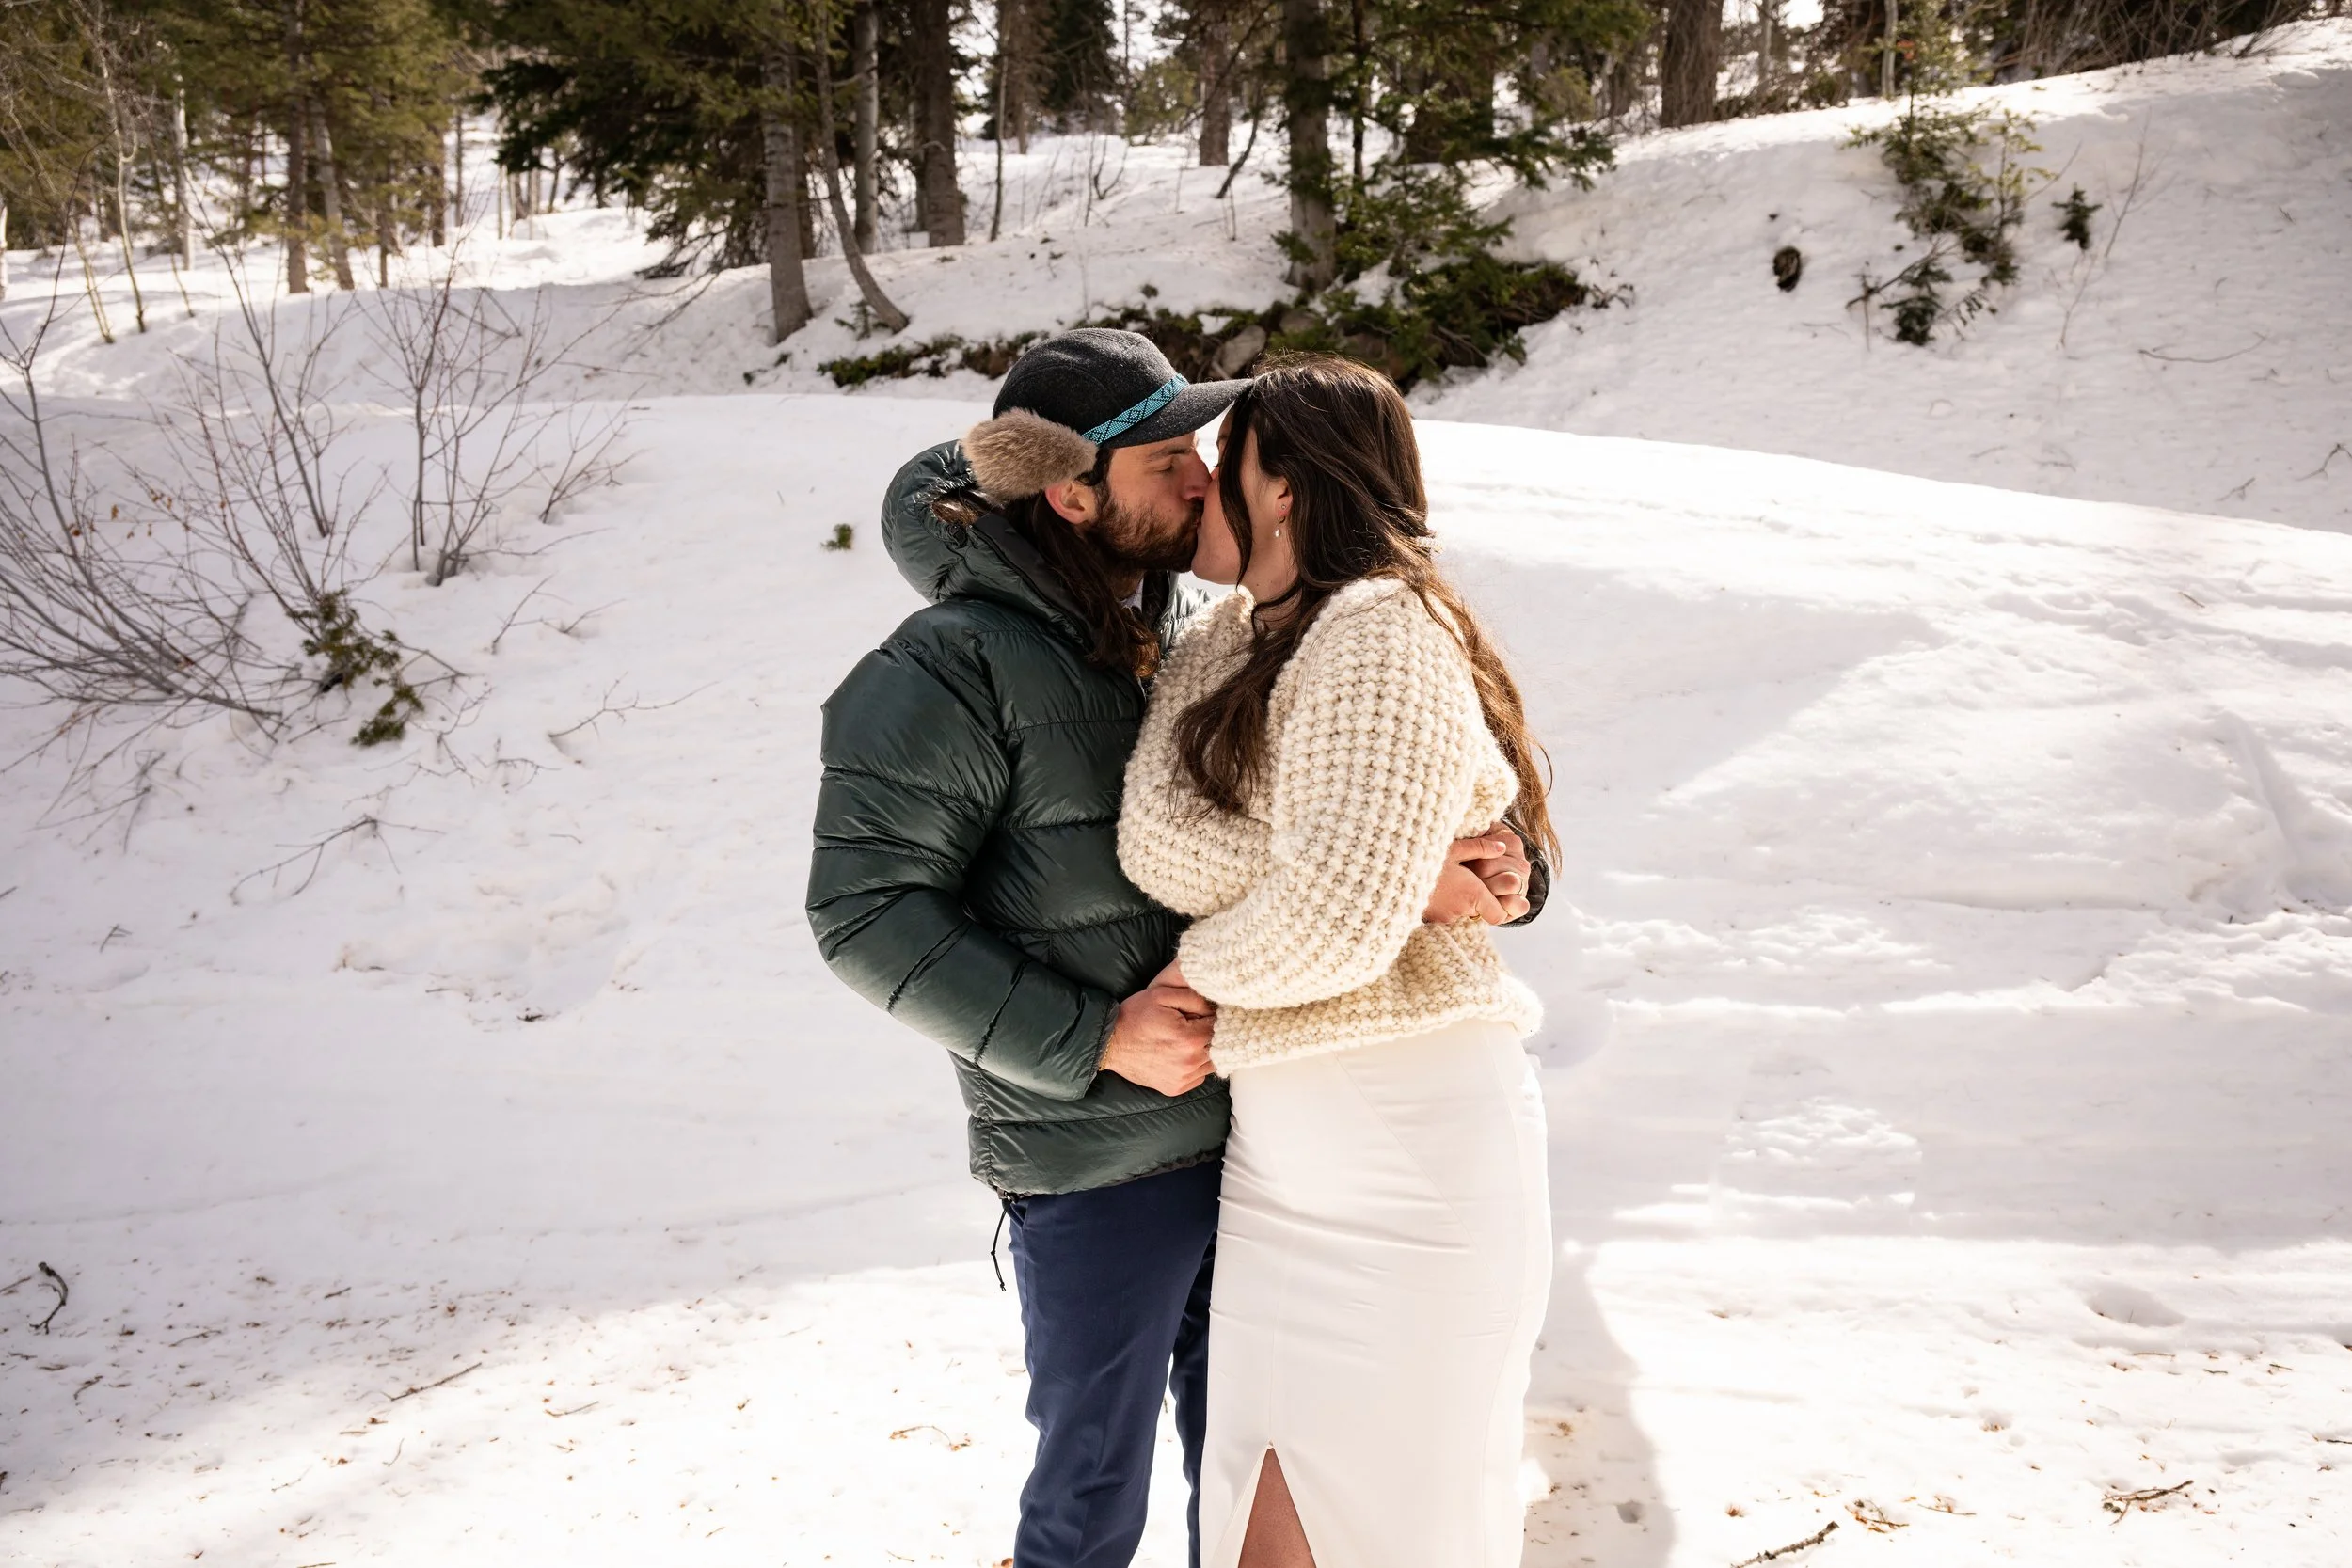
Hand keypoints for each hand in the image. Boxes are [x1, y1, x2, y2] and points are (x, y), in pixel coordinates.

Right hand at [1100, 963, 1214, 1096]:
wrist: (1110, 1044)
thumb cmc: (1134, 1017)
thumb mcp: (1162, 994)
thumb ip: (1194, 997)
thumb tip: (1216, 1005)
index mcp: (1190, 1039)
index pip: (1221, 1024)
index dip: (1214, 1014)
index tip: (1205, 1010)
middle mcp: (1190, 1063)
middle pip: (1220, 1046)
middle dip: (1213, 1033)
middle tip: (1196, 1023)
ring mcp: (1183, 1079)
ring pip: (1212, 1063)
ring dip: (1206, 1050)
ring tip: (1188, 1038)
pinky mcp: (1177, 1088)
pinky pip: (1199, 1076)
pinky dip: (1196, 1065)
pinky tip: (1181, 1053)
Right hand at [1421, 825, 1530, 925]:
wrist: (1389, 873)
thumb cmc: (1423, 857)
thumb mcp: (1454, 847)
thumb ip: (1481, 848)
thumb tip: (1502, 846)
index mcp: (1472, 893)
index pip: (1498, 916)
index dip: (1499, 906)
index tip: (1492, 891)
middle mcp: (1460, 910)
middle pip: (1478, 910)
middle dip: (1475, 896)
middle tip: (1464, 877)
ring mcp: (1443, 917)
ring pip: (1461, 910)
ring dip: (1458, 898)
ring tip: (1444, 878)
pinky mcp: (1430, 918)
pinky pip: (1445, 912)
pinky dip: (1443, 901)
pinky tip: (1433, 886)